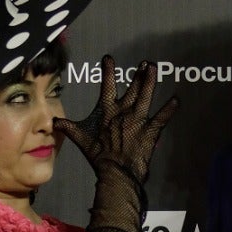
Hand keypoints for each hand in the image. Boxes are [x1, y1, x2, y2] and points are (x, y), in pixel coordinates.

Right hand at [56, 56, 177, 183]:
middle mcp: (124, 111)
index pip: (107, 86)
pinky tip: (177, 100)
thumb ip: (70, 128)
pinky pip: (161, 118)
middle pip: (133, 88)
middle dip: (139, 75)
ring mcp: (138, 120)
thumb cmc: (99, 156)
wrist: (116, 172)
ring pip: (146, 96)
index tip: (109, 58)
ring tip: (154, 69)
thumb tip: (55, 122)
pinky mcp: (150, 131)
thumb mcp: (82, 140)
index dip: (108, 71)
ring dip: (150, 82)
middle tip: (145, 63)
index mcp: (108, 111)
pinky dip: (169, 110)